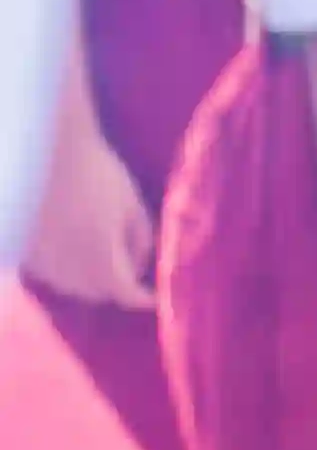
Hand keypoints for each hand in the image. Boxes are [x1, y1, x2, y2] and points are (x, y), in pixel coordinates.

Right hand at [24, 119, 154, 307]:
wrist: (52, 151)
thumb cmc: (100, 173)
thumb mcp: (132, 204)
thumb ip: (141, 241)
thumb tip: (139, 269)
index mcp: (100, 255)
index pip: (125, 293)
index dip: (143, 298)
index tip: (155, 297)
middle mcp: (68, 267)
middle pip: (99, 293)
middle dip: (118, 284)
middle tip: (131, 260)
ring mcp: (43, 262)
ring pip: (74, 287)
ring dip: (92, 279)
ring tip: (102, 247)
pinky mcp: (27, 254)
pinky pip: (52, 275)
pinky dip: (68, 270)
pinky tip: (75, 244)